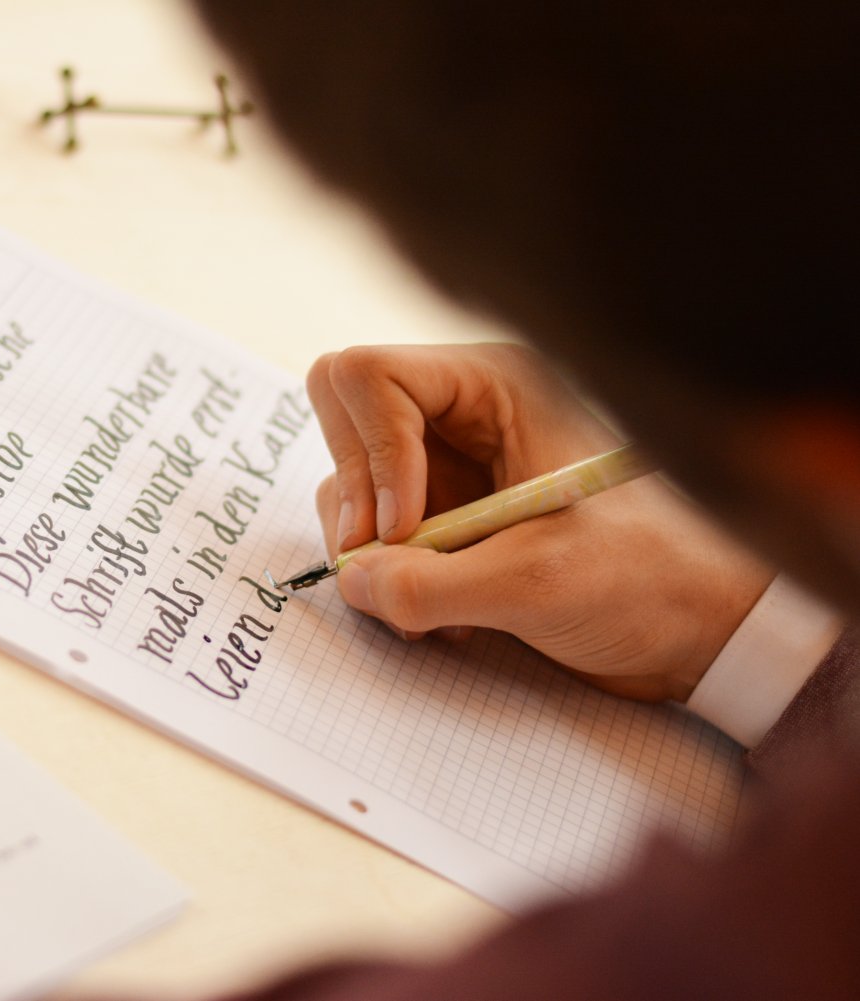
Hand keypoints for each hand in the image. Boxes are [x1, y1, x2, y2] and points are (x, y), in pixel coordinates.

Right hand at [307, 343, 773, 701]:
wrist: (705, 634)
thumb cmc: (649, 580)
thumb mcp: (537, 581)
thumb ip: (429, 583)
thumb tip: (351, 579)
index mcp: (495, 387)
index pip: (369, 376)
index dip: (370, 453)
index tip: (404, 528)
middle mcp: (464, 415)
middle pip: (344, 420)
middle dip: (355, 500)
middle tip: (387, 564)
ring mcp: (452, 468)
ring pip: (352, 486)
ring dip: (375, 555)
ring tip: (435, 610)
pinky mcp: (449, 521)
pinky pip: (378, 537)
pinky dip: (392, 583)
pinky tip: (449, 618)